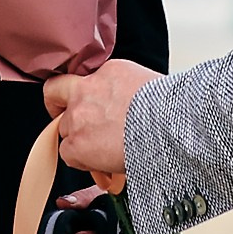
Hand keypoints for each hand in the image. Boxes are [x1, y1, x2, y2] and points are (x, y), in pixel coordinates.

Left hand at [43, 58, 157, 189]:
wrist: (170, 128)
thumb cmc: (169, 111)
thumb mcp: (146, 85)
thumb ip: (124, 90)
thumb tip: (124, 107)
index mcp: (109, 70)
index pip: (84, 81)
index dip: (81, 94)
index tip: (83, 103)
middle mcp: (88, 88)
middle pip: (62, 99)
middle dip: (73, 116)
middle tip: (84, 129)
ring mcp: (79, 114)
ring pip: (65, 129)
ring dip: (80, 139)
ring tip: (103, 151)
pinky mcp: (77, 142)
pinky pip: (67, 153)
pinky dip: (81, 160)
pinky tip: (100, 163)